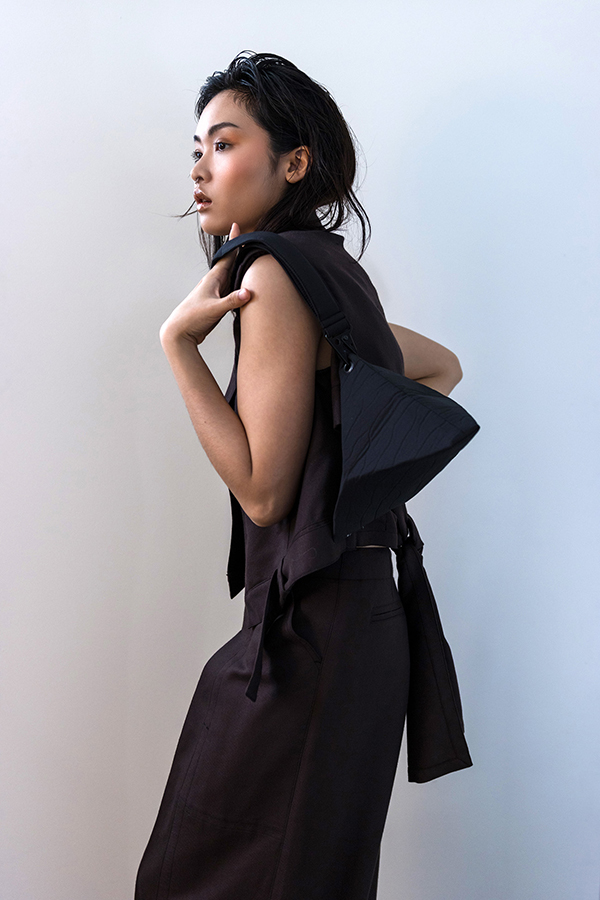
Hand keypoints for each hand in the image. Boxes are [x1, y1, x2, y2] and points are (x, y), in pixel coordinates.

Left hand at [159, 222, 252, 345]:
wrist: (180, 332)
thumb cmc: (193, 318)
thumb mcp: (214, 309)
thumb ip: (231, 301)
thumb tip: (248, 292)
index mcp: (213, 279)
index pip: (227, 256)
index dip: (233, 241)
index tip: (237, 225)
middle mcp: (214, 282)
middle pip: (230, 261)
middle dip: (238, 249)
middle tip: (248, 237)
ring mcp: (215, 292)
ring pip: (230, 274)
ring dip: (239, 265)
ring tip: (248, 256)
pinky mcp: (216, 302)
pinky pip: (230, 287)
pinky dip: (238, 281)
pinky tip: (243, 284)